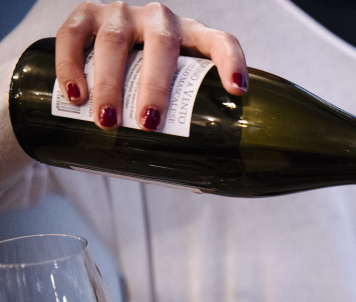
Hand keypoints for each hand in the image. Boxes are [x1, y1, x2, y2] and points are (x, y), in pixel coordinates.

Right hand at [55, 1, 247, 130]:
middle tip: (148, 123)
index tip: (237, 90)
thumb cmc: (152, 83)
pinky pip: (73, 34)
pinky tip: (74, 95)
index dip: (231, 62)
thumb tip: (200, 183)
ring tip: (107, 120)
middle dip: (155, 85)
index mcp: (194, 37)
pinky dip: (70, 64)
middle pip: (161, 43)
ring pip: (115, 41)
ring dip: (109, 82)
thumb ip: (187, 126)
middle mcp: (160, 19)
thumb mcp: (174, 94)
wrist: (108, 54)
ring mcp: (121, 13)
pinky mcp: (85, 14)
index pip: (220, 42)